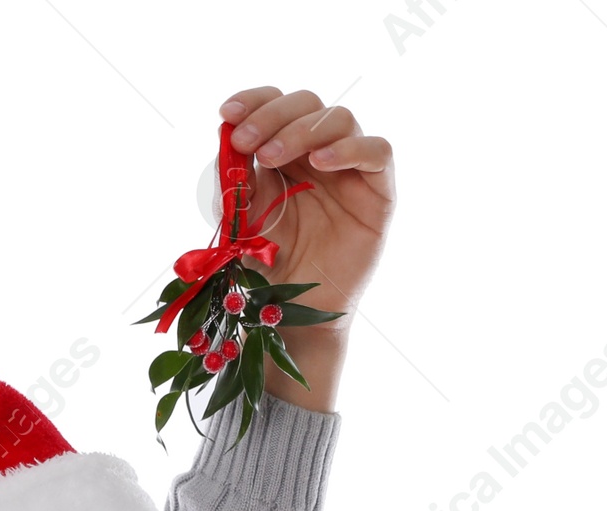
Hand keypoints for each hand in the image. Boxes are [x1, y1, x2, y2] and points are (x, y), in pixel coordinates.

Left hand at [216, 84, 395, 410]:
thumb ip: (235, 180)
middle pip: (306, 103)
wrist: (297, 313)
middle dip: (271, 117)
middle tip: (246, 142)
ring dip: (301, 131)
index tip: (227, 113)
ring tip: (271, 157)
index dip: (254, 101)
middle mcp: (320, 152)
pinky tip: (320, 163)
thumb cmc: (270, 267)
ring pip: (340, 119)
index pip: (275, 105)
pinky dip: (349, 149)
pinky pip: (377, 152)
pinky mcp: (378, 191)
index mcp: (285, 151)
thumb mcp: (241, 220)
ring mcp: (351, 169)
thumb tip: (228, 133)